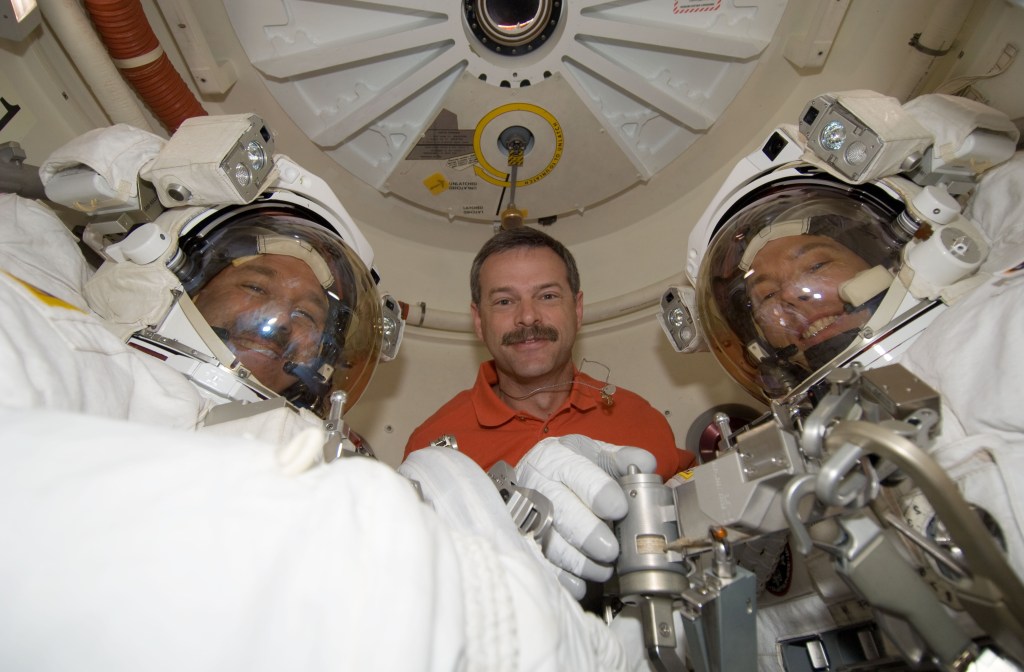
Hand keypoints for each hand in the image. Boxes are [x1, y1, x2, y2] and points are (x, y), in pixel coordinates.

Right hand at [514, 434, 656, 598]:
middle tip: (610, 550)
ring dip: (577, 560)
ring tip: (603, 570)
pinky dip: (560, 576)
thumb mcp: (594, 454)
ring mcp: (525, 514)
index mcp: (557, 458)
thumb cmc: (571, 468)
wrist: (535, 477)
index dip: (598, 492)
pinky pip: (539, 561)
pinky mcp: (524, 541)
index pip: (576, 472)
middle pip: (558, 509)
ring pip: (547, 539)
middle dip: (586, 532)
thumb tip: (647, 464)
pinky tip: (579, 585)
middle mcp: (537, 484)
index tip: (619, 509)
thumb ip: (621, 459)